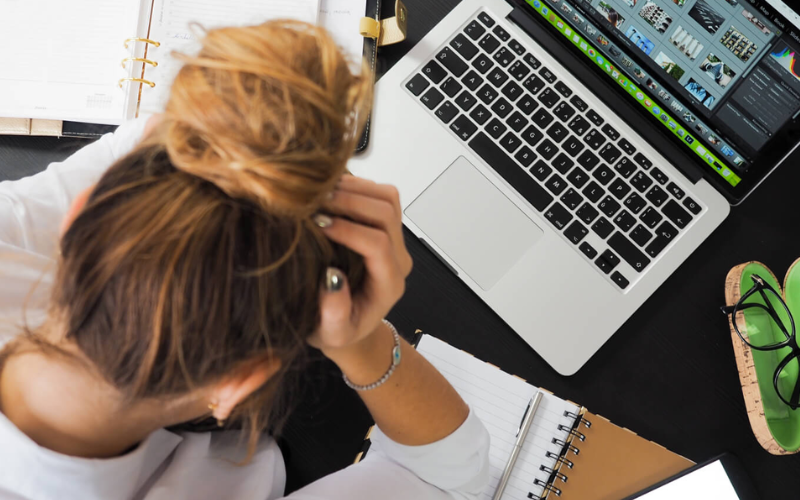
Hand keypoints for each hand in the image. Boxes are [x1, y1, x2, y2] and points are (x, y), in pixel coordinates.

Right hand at [308, 175, 411, 356]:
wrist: (349, 324)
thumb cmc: (338, 330)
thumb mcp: (331, 333)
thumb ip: (334, 313)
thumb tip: (332, 278)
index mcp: (388, 284)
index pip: (378, 245)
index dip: (349, 230)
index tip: (318, 225)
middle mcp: (397, 258)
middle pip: (386, 213)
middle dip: (350, 202)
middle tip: (315, 202)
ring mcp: (394, 239)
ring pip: (387, 197)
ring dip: (354, 188)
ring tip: (320, 193)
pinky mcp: (385, 226)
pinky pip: (380, 194)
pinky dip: (355, 185)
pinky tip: (328, 192)